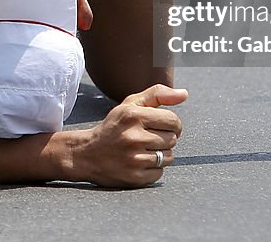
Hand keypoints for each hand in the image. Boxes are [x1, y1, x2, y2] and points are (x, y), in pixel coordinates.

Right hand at [71, 84, 187, 187]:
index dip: (173, 124)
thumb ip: (157, 94)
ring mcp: (133, 159)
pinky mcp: (134, 177)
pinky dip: (153, 169)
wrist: (86, 154)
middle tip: (148, 139)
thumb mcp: (130, 105)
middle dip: (165, 138)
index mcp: (133, 115)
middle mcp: (133, 137)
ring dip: (160, 154)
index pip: (174, 121)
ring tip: (143, 150)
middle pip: (173, 140)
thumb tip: (184, 94)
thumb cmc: (113, 127)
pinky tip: (138, 162)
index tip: (163, 126)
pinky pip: (159, 173)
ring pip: (168, 157)